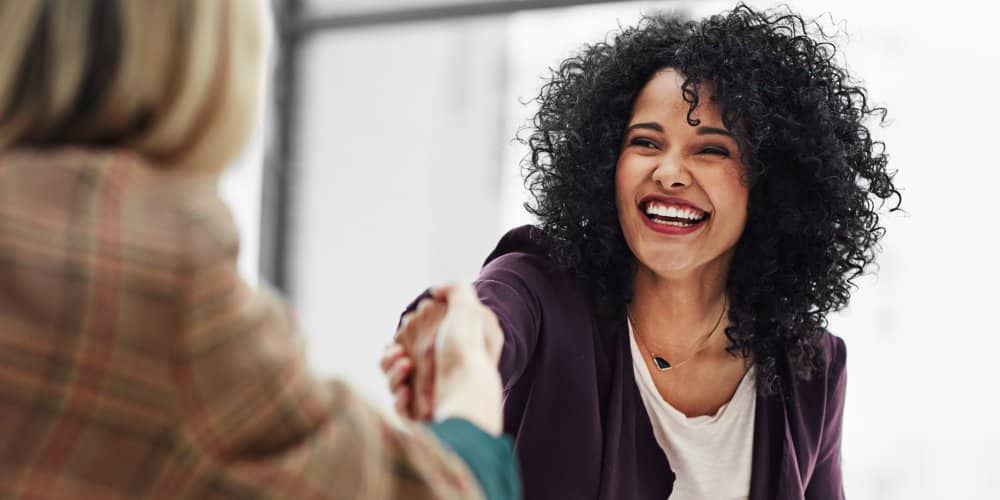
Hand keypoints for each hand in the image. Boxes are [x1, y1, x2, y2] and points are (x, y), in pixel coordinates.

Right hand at [387, 284, 503, 433]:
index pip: (415, 340)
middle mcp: (438, 375)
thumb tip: (437, 290)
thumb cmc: (467, 351)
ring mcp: (429, 397)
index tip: (406, 326)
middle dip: (391, 356)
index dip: (406, 333)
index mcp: (446, 352)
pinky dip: (399, 397)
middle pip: (398, 361)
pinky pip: (400, 406)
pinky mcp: (422, 417)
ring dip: (393, 373)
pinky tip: (407, 391)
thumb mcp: (468, 310)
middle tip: (399, 354)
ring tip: (405, 366)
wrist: (468, 394)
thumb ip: (455, 291)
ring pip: (394, 383)